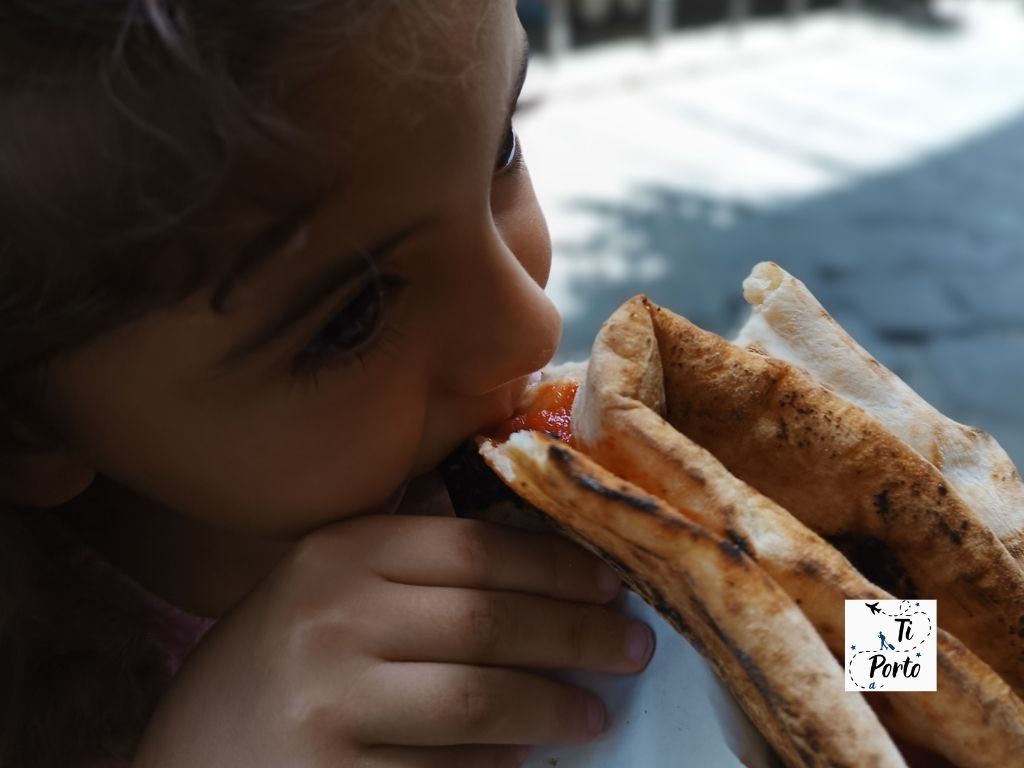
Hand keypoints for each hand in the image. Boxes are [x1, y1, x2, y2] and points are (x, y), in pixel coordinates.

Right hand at [133, 514, 652, 766]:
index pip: (474, 549)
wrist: (185, 758)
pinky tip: (526, 756)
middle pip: (488, 621)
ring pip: (478, 701)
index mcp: (339, 554)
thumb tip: (509, 527)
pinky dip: (499, 765)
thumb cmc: (270, 661)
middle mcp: (332, 619)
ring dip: (553, 706)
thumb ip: (404, 548)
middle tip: (634, 647)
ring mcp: (331, 704)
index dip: (556, 567)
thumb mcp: (321, 583)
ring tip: (595, 712)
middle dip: (577, 635)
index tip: (611, 582)